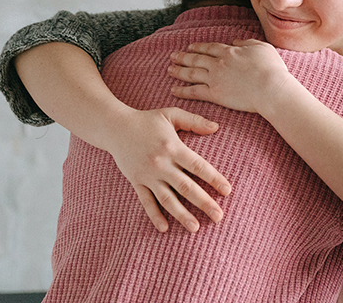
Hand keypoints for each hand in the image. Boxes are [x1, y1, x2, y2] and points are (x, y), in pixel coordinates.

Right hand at [104, 107, 231, 232]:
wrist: (114, 127)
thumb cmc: (147, 120)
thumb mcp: (171, 114)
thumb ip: (194, 121)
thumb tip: (216, 127)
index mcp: (173, 147)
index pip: (198, 166)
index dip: (214, 179)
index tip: (227, 191)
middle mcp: (161, 164)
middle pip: (186, 187)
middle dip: (204, 202)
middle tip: (219, 216)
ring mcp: (148, 175)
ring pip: (167, 199)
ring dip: (182, 215)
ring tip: (196, 228)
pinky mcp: (136, 182)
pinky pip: (146, 202)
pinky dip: (154, 215)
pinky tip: (164, 228)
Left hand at [168, 40, 295, 116]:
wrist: (270, 88)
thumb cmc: (271, 68)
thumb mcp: (262, 47)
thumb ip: (247, 42)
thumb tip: (236, 41)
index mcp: (230, 51)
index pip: (210, 47)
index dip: (199, 47)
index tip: (190, 47)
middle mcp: (218, 63)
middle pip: (196, 59)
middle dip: (183, 57)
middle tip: (173, 56)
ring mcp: (215, 79)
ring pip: (191, 73)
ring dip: (179, 71)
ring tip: (169, 70)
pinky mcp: (215, 94)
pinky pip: (194, 91)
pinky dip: (183, 90)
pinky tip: (174, 89)